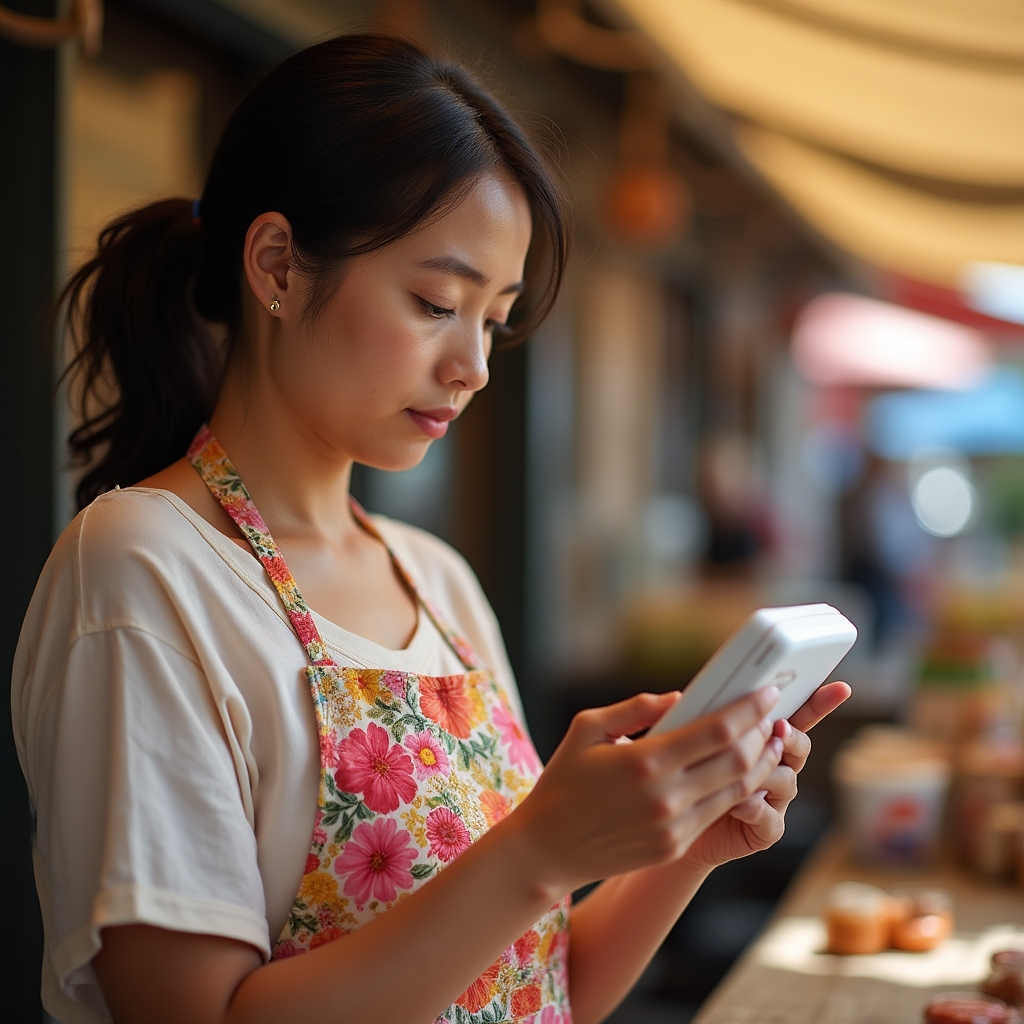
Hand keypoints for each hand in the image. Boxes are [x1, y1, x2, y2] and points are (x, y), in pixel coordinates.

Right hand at [512, 686, 785, 896]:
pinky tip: (743, 773)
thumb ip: (636, 707)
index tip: (767, 692)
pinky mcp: (674, 846)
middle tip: (772, 714)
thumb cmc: (564, 778)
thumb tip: (680, 697)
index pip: (717, 732)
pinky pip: (718, 812)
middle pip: (738, 761)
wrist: (547, 847)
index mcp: (645, 761)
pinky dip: (739, 790)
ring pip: (738, 791)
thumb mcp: (588, 728)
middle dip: (762, 734)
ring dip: (760, 764)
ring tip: (768, 742)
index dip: (749, 710)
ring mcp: (673, 827)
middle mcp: (666, 796)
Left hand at [679, 680, 851, 870]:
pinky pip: (771, 816)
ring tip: (740, 770)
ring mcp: (774, 799)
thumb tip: (678, 697)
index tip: (839, 687)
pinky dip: (756, 808)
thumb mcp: (679, 740)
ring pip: (786, 779)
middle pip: (799, 744)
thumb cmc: (676, 776)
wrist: (667, 828)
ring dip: (766, 771)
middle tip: (778, 727)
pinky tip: (737, 804)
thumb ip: (685, 718)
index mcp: (760, 738)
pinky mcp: (765, 829)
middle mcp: (774, 766)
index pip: (794, 714)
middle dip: (792, 735)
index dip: (817, 701)